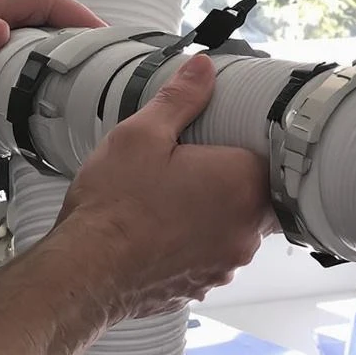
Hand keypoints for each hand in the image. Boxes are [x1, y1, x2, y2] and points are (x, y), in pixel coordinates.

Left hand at [0, 0, 104, 146]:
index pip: (43, 1)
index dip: (74, 13)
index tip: (98, 32)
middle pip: (52, 23)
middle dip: (82, 36)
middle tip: (107, 59)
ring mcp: (0, 51)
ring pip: (46, 49)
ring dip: (69, 60)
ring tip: (93, 79)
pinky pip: (33, 74)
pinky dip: (51, 82)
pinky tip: (62, 99)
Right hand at [52, 55, 276, 321]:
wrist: (86, 272)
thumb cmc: (114, 208)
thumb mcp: (142, 134)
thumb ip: (181, 98)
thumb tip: (203, 69)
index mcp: (242, 184)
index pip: (269, 155)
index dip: (243, 144)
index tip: (220, 140)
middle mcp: (246, 229)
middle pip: (256, 193)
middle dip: (228, 179)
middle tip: (189, 167)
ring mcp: (228, 262)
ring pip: (235, 226)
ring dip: (213, 213)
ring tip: (170, 199)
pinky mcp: (207, 285)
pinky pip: (214, 254)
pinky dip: (195, 242)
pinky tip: (161, 230)